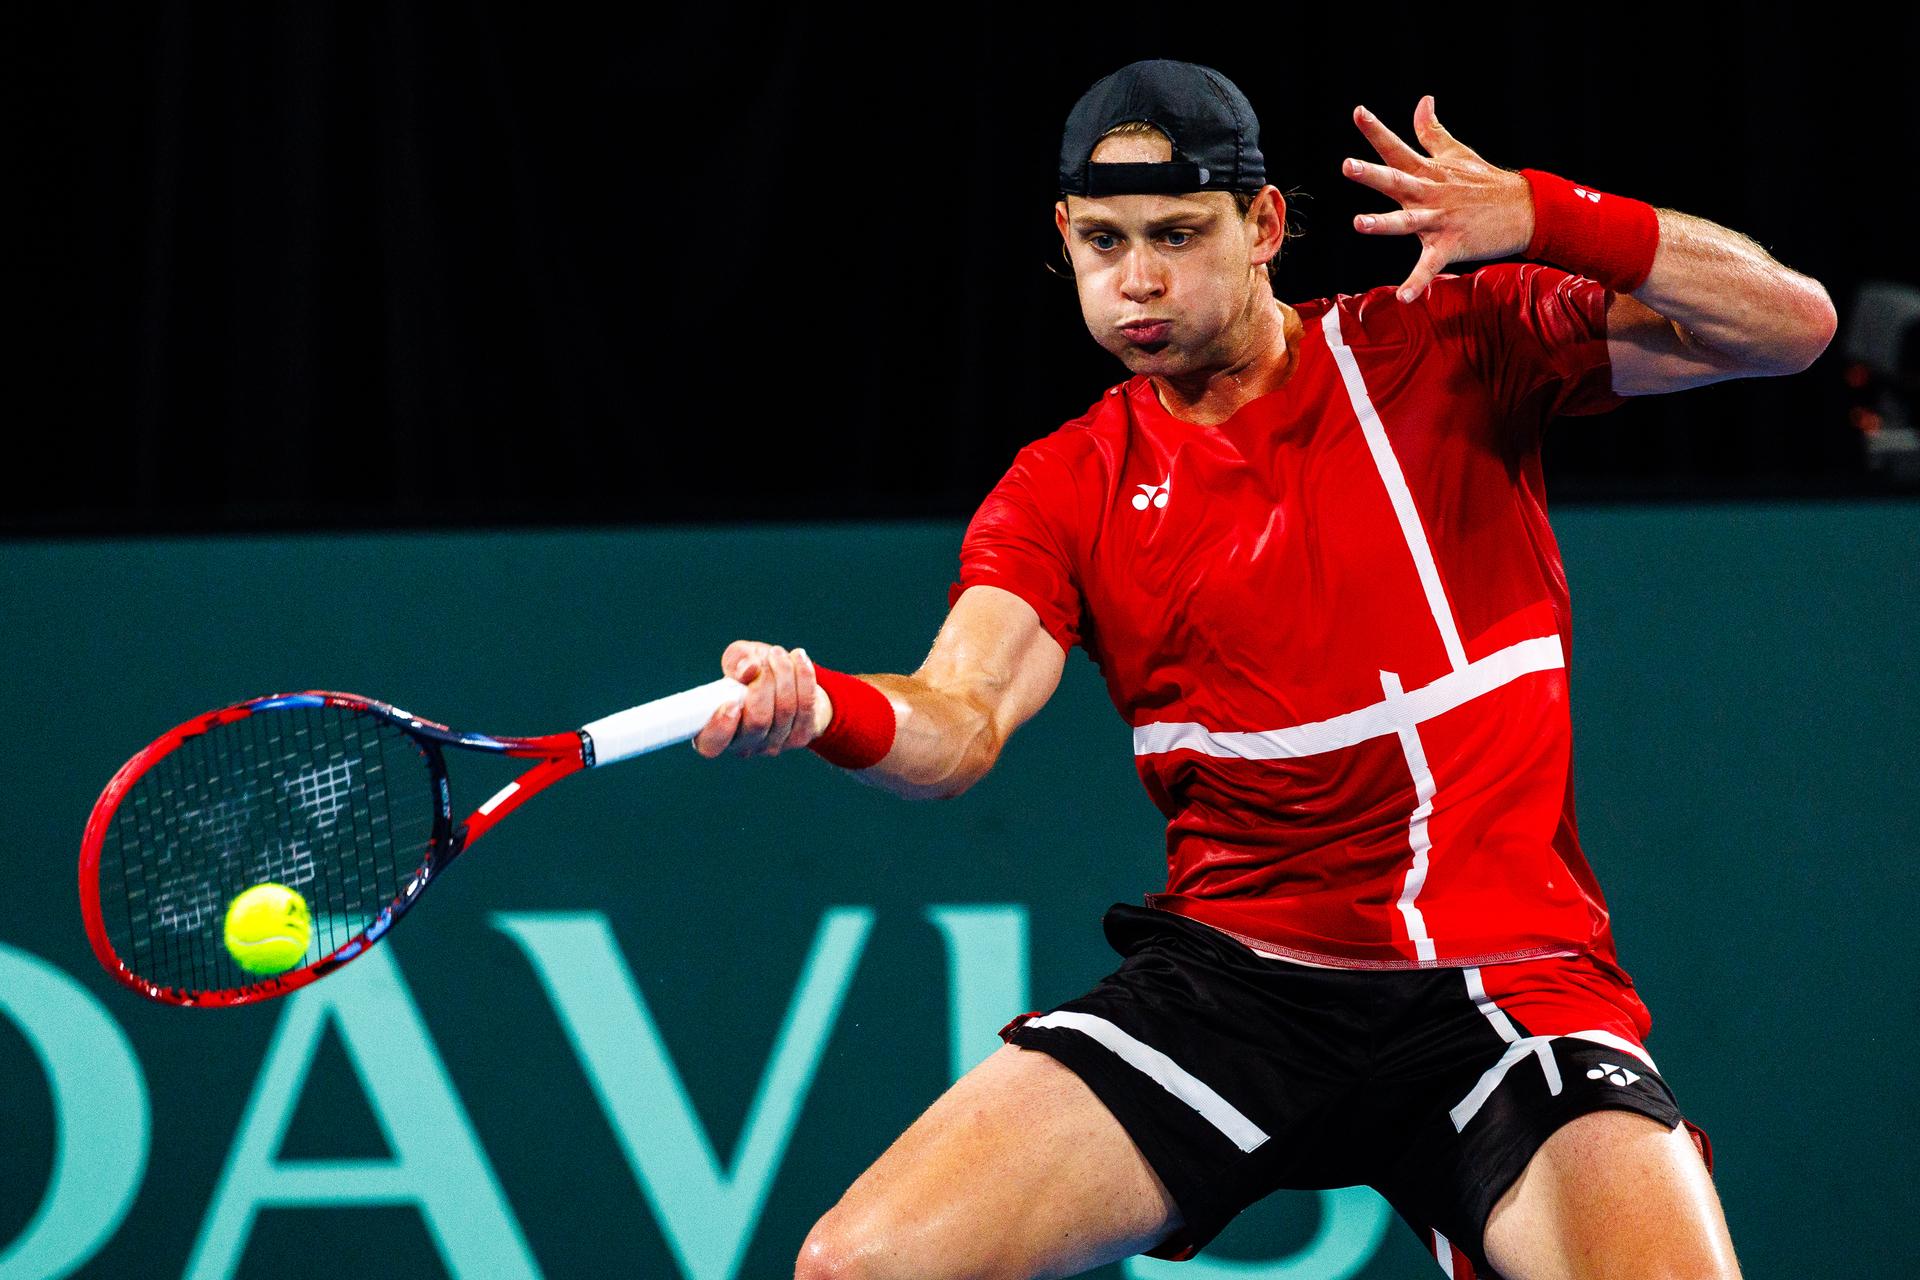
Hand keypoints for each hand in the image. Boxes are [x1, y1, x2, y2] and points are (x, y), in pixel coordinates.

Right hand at [692, 641, 830, 757]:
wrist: (788, 684)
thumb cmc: (752, 673)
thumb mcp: (738, 660)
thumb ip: (736, 660)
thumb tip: (748, 670)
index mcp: (715, 731)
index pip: (712, 744)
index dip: (721, 727)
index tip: (731, 702)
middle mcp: (744, 745)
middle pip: (757, 720)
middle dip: (764, 681)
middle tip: (766, 657)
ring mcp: (773, 745)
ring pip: (785, 710)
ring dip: (784, 673)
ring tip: (779, 653)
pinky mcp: (800, 738)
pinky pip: (806, 706)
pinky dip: (804, 677)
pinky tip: (798, 657)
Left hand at [1342, 95, 1534, 303]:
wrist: (1525, 210)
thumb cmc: (1485, 183)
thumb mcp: (1457, 154)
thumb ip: (1432, 132)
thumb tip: (1422, 101)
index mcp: (1427, 173)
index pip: (1397, 148)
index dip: (1376, 131)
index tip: (1358, 112)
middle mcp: (1429, 194)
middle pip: (1396, 181)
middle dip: (1371, 174)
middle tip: (1348, 165)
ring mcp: (1439, 220)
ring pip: (1406, 221)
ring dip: (1383, 222)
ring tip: (1359, 223)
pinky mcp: (1450, 246)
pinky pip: (1429, 267)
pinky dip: (1417, 283)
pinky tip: (1403, 298)